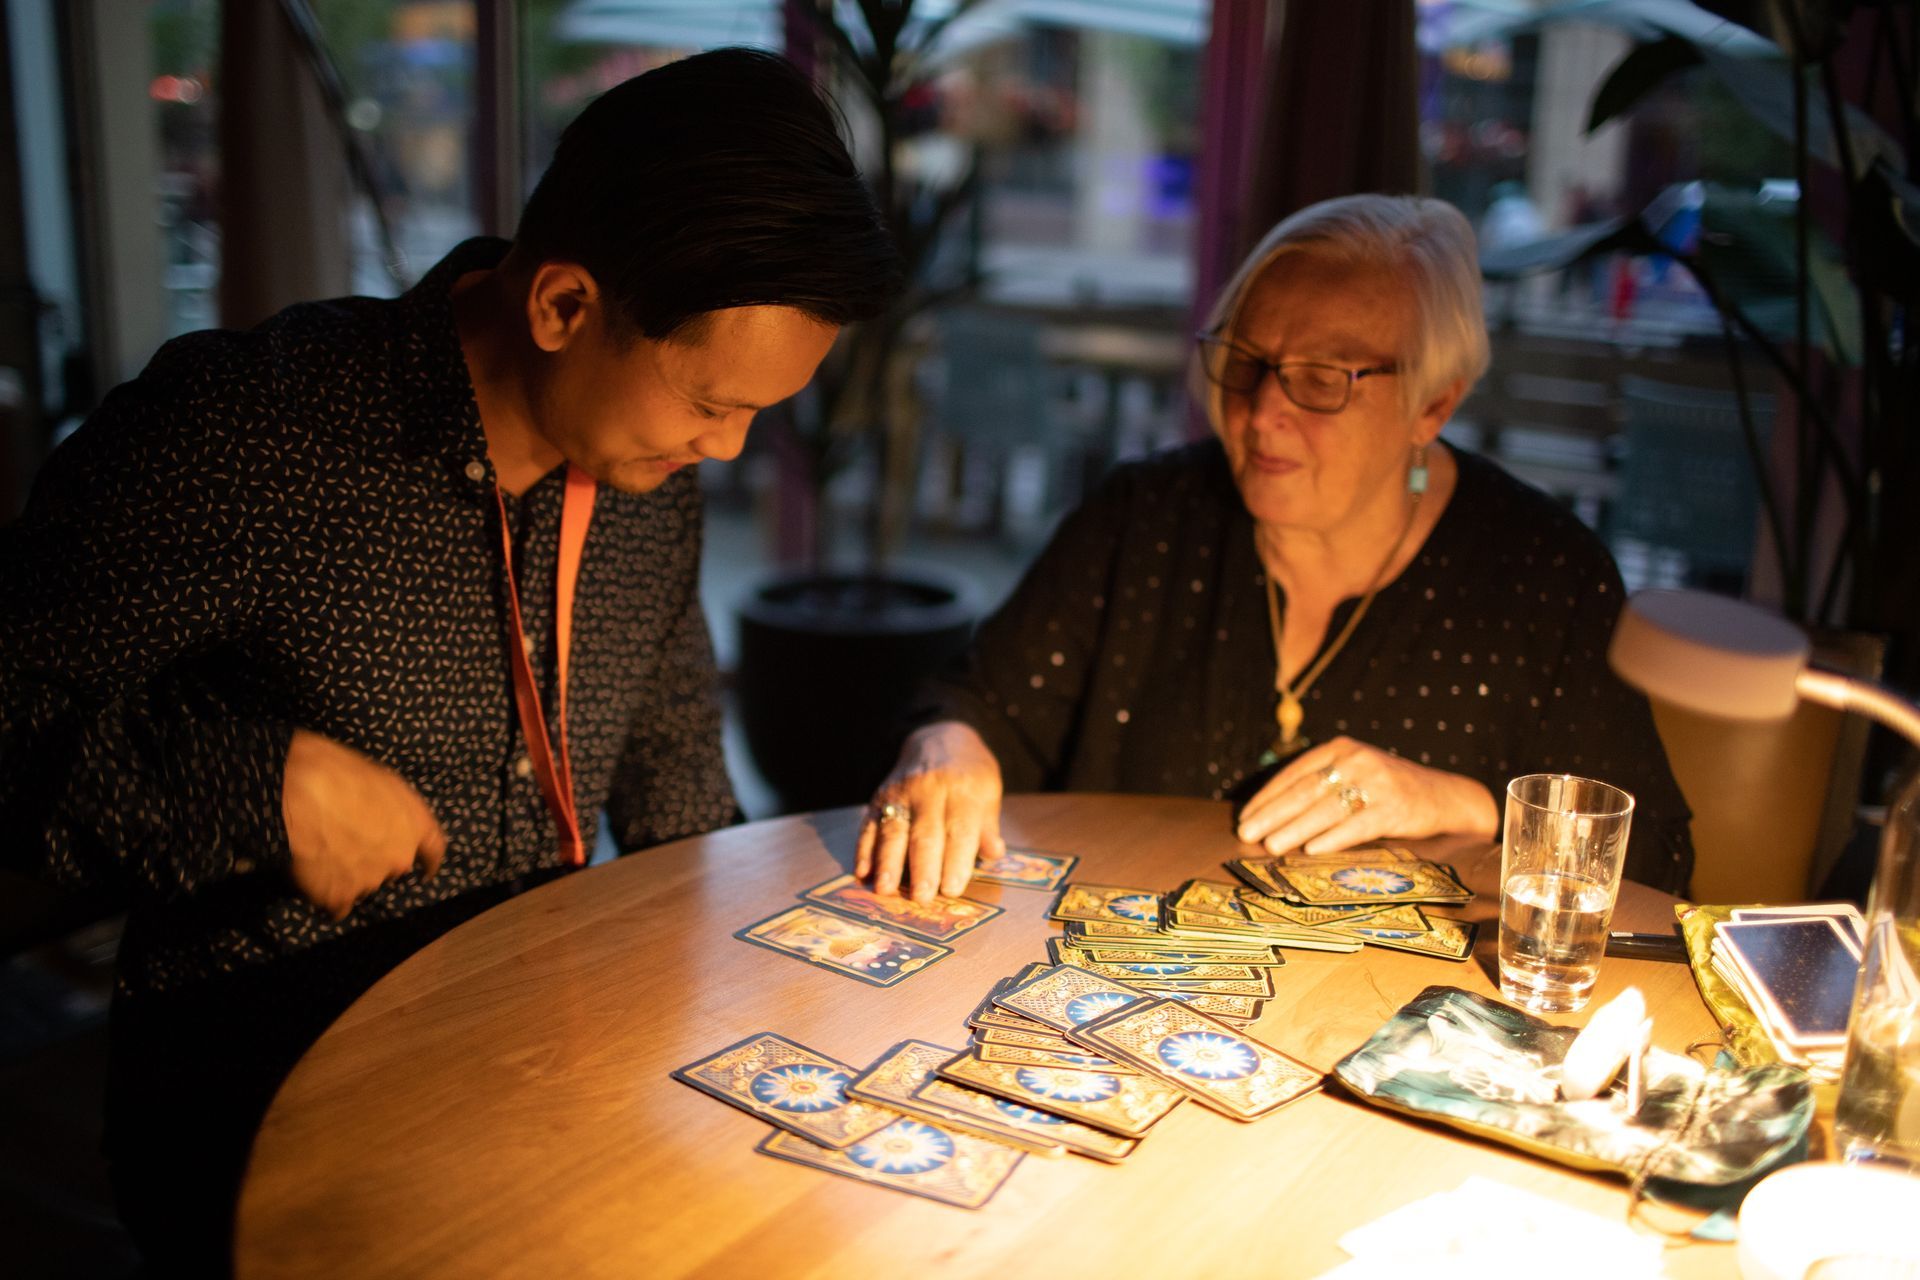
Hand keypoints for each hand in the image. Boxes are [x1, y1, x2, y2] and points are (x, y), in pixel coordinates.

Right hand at [282, 729, 445, 918]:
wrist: (299, 792)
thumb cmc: (336, 771)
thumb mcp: (380, 778)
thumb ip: (391, 808)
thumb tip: (381, 816)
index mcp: (415, 825)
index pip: (433, 850)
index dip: (429, 861)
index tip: (426, 870)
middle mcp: (400, 858)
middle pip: (392, 868)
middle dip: (376, 860)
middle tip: (348, 845)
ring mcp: (370, 880)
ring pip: (363, 885)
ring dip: (349, 877)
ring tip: (323, 856)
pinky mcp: (339, 897)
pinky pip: (337, 904)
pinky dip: (327, 896)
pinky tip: (314, 881)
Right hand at [854, 721, 1004, 900]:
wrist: (940, 737)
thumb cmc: (969, 775)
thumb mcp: (988, 791)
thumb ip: (987, 825)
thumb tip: (993, 853)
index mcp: (962, 790)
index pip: (959, 830)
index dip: (955, 862)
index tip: (952, 890)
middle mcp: (929, 789)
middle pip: (925, 833)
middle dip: (922, 867)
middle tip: (921, 898)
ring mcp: (900, 792)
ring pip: (893, 830)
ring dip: (887, 862)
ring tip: (885, 889)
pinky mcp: (879, 797)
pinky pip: (869, 824)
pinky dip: (864, 849)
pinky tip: (862, 871)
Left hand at [1234, 736, 1496, 854]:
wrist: (1445, 797)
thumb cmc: (1388, 789)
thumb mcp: (1355, 773)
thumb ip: (1321, 784)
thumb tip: (1271, 815)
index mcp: (1340, 748)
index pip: (1294, 773)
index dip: (1267, 797)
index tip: (1245, 816)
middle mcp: (1356, 760)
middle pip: (1305, 791)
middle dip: (1272, 815)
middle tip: (1247, 833)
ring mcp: (1377, 782)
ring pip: (1325, 809)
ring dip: (1293, 829)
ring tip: (1270, 846)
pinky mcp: (1394, 808)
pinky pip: (1356, 826)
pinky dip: (1332, 838)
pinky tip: (1310, 849)